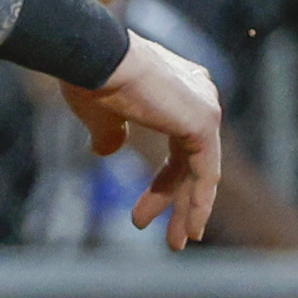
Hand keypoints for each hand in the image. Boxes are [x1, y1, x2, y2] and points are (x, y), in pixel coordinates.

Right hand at [66, 30, 226, 247]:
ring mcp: (204, 107)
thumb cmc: (90, 76)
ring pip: (202, 170)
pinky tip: (191, 226)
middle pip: (193, 160)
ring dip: (188, 209)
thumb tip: (105, 152)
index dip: (163, 182)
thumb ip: (110, 134)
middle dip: (176, 200)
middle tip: (167, 235)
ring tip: (177, 242)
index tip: (143, 214)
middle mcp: (199, 94)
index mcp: (177, 88)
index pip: (179, 145)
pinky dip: (198, 201)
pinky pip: (206, 172)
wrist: (93, 55)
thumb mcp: (101, 114)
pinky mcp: (202, 121)